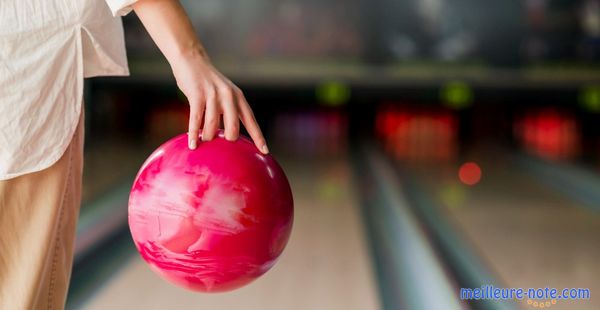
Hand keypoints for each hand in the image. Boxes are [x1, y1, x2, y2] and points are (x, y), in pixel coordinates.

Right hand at [131, 0, 267, 152]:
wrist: (191, 59)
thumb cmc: (207, 82)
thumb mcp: (224, 94)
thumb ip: (229, 111)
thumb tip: (230, 136)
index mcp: (238, 97)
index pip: (251, 120)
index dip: (258, 137)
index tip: (265, 151)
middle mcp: (228, 96)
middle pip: (233, 126)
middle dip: (230, 140)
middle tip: (223, 147)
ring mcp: (213, 95)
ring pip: (213, 125)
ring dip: (208, 137)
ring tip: (204, 142)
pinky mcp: (197, 95)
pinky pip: (196, 119)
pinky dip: (194, 134)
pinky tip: (193, 144)